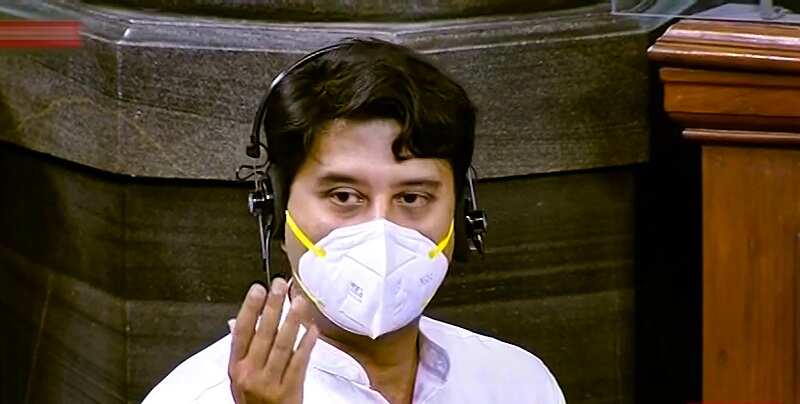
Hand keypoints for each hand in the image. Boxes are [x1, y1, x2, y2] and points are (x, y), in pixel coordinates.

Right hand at [228, 279, 318, 402]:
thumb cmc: (254, 401)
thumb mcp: (239, 377)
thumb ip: (241, 350)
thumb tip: (236, 321)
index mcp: (236, 367)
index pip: (241, 332)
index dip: (249, 308)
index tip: (258, 289)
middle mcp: (251, 374)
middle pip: (263, 334)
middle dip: (273, 306)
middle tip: (280, 286)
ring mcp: (270, 382)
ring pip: (282, 345)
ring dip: (292, 320)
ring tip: (298, 301)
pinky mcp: (289, 391)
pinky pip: (299, 362)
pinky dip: (307, 344)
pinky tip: (312, 329)